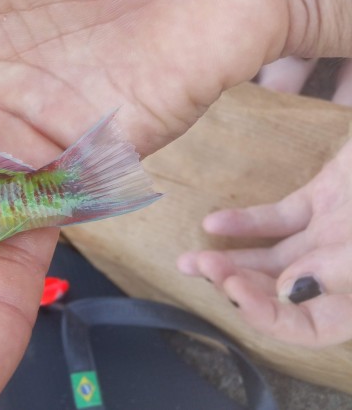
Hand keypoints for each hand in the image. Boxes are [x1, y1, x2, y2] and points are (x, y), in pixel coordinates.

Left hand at [178, 47, 351, 346]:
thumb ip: (343, 269)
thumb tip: (291, 292)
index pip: (309, 325)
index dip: (267, 315)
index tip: (232, 290)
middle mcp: (344, 270)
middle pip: (282, 292)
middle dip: (237, 284)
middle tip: (201, 268)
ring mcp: (333, 234)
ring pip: (273, 257)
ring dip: (231, 259)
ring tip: (189, 260)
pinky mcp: (323, 200)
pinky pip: (277, 219)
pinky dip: (245, 223)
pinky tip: (214, 223)